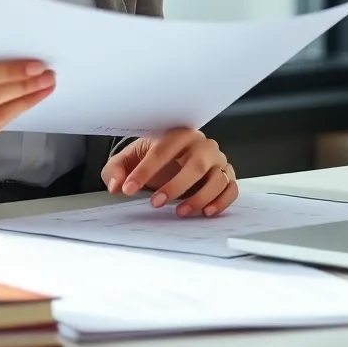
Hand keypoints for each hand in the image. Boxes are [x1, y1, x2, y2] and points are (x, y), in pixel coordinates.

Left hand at [101, 128, 237, 217]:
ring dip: (199, 197)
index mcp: (177, 134)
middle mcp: (201, 144)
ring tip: (179, 212)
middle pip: (195, 164)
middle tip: (155, 202)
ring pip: (216, 178)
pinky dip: (222, 202)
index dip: (144, 171)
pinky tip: (205, 212)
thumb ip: (116, 170)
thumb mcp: (129, 160)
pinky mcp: (226, 175)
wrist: (170, 159)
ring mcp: (216, 160)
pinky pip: (231, 189)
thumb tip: (116, 185)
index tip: (129, 189)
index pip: (162, 150)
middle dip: (175, 186)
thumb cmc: (152, 157)